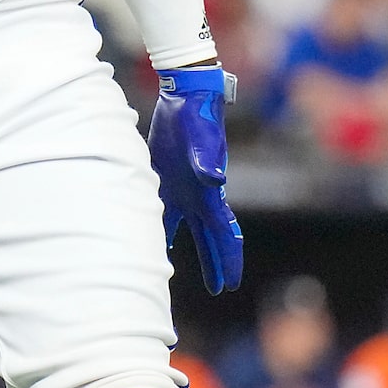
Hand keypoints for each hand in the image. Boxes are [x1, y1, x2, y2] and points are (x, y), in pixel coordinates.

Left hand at [149, 66, 243, 294]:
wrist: (187, 99)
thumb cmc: (197, 118)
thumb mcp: (201, 139)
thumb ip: (206, 160)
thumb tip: (216, 180)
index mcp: (210, 193)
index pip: (224, 234)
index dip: (229, 259)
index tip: (231, 284)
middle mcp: (200, 196)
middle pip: (210, 238)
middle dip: (215, 264)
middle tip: (219, 288)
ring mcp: (184, 190)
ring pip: (188, 229)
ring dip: (191, 251)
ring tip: (186, 274)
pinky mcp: (167, 179)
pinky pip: (164, 212)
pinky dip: (161, 229)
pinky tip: (156, 243)